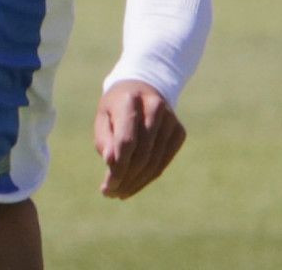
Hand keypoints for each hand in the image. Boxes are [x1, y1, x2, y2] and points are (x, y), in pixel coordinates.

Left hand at [93, 80, 185, 198]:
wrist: (142, 88)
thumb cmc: (116, 107)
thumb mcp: (103, 117)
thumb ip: (104, 139)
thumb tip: (111, 163)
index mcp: (130, 101)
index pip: (126, 141)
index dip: (117, 168)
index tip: (106, 187)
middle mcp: (154, 108)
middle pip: (141, 154)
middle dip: (125, 179)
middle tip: (111, 193)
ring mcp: (170, 120)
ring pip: (155, 162)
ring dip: (137, 182)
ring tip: (120, 193)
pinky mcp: (179, 132)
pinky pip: (164, 162)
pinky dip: (148, 177)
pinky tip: (134, 185)